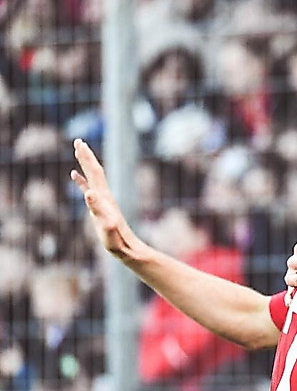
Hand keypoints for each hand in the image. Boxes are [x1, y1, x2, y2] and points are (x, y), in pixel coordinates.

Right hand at [70, 139, 139, 259]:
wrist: (129, 249)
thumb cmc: (117, 242)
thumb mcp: (107, 227)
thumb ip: (99, 211)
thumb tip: (89, 194)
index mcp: (105, 198)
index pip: (95, 173)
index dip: (87, 158)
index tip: (79, 143)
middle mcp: (105, 196)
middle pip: (95, 171)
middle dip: (86, 156)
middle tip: (77, 140)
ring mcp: (103, 201)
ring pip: (92, 177)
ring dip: (85, 164)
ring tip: (78, 151)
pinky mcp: (99, 208)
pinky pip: (88, 189)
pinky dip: (81, 180)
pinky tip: (74, 175)